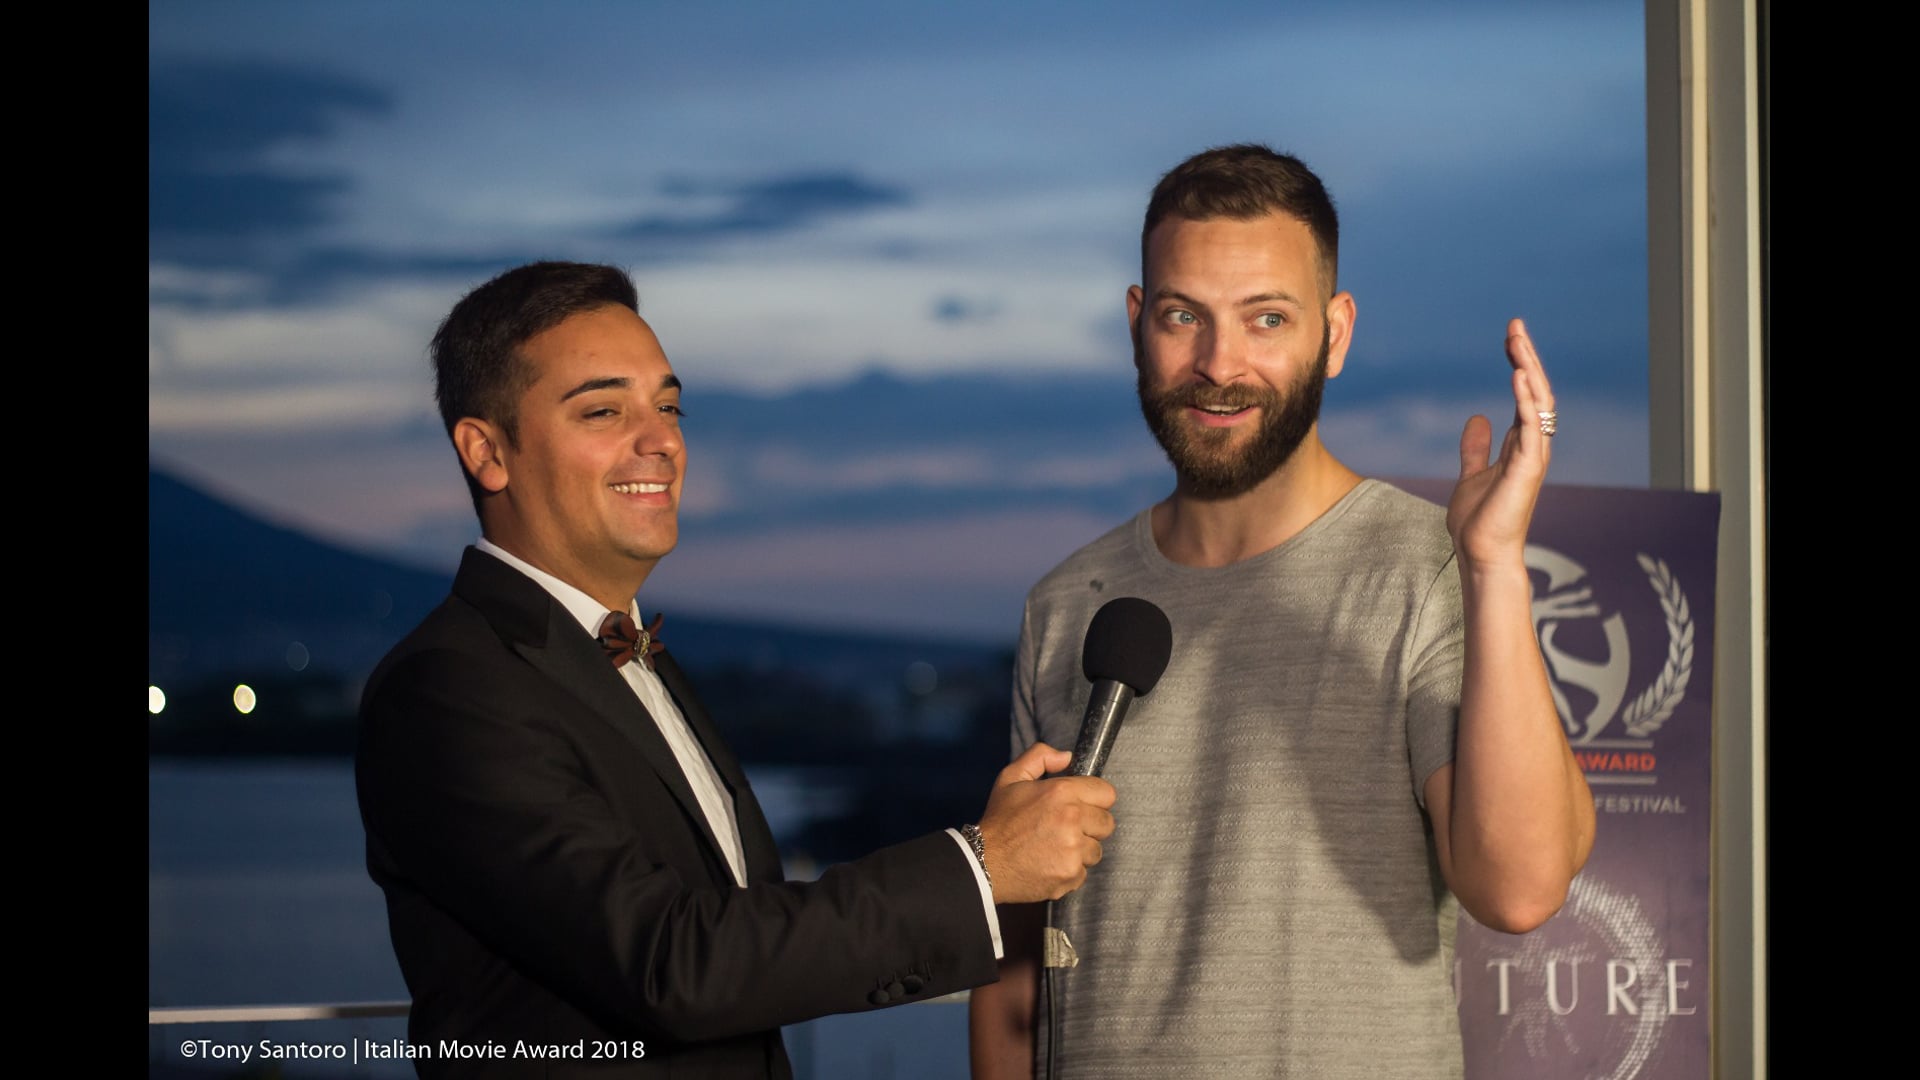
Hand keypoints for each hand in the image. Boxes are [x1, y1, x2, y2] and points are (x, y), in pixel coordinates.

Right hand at [976, 742, 1116, 903]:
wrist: (984, 862)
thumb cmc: (999, 820)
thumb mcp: (1011, 778)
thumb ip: (1040, 757)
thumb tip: (1068, 757)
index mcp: (1062, 792)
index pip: (1106, 793)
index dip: (1094, 799)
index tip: (1079, 806)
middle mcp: (1072, 819)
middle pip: (1106, 823)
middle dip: (1090, 826)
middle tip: (1065, 829)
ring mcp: (1073, 850)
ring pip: (1096, 849)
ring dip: (1081, 850)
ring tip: (1055, 848)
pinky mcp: (1071, 874)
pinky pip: (1084, 872)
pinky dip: (1070, 870)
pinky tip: (1050, 864)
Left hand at [1449, 318, 1554, 570]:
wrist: (1481, 555)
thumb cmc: (1479, 522)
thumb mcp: (1472, 474)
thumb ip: (1476, 448)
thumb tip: (1477, 419)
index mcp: (1521, 445)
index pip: (1525, 394)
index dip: (1519, 364)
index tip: (1510, 337)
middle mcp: (1533, 446)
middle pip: (1535, 391)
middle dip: (1526, 357)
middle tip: (1515, 326)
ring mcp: (1533, 457)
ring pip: (1538, 404)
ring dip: (1529, 370)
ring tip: (1517, 341)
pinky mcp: (1528, 470)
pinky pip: (1532, 429)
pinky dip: (1526, 401)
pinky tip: (1518, 376)